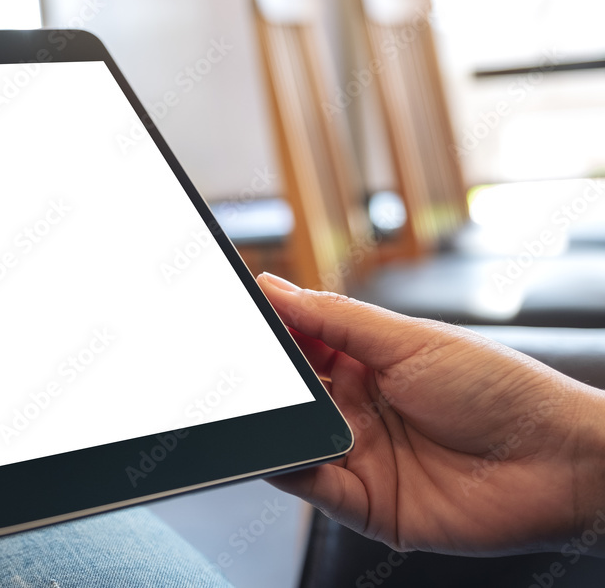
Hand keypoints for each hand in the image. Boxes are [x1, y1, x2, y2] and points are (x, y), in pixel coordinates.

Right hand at [258, 273, 604, 556]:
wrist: (558, 462)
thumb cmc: (500, 389)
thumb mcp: (410, 341)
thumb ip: (334, 319)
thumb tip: (274, 287)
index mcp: (367, 363)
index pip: (301, 343)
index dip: (269, 332)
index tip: (234, 316)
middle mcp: (357, 410)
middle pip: (292, 394)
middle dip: (263, 381)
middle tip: (234, 366)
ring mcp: (360, 457)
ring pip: (294, 439)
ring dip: (272, 424)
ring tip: (249, 407)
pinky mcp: (367, 505)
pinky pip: (314, 488)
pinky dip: (292, 470)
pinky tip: (283, 451)